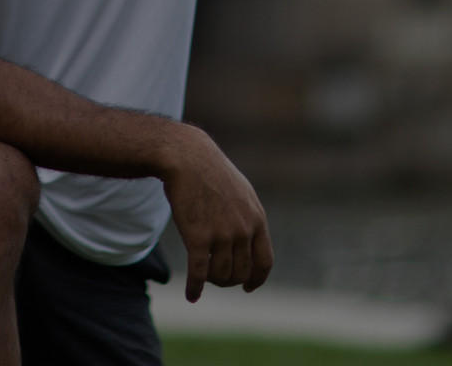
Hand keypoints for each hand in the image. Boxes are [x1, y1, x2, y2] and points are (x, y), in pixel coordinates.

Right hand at [161, 124, 273, 302]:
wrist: (186, 156)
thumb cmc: (211, 172)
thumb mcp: (241, 192)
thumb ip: (249, 217)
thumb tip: (252, 239)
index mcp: (257, 218)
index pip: (264, 262)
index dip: (256, 279)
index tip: (247, 287)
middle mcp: (243, 229)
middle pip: (241, 272)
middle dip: (228, 279)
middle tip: (216, 277)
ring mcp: (221, 234)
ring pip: (221, 275)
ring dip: (212, 281)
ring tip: (203, 278)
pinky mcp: (198, 236)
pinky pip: (199, 273)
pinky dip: (195, 288)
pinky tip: (191, 295)